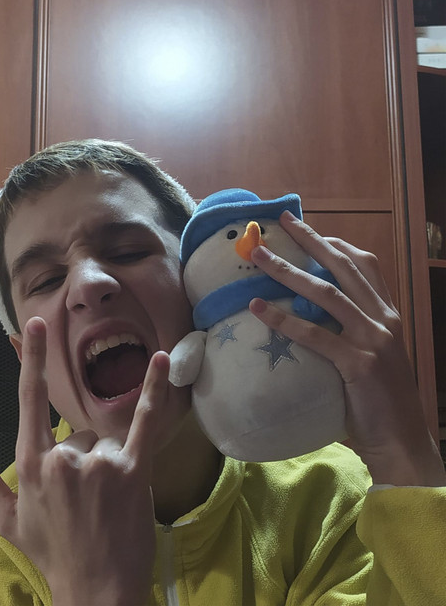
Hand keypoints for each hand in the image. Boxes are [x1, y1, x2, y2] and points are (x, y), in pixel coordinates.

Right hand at [0, 317, 169, 605]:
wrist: (95, 591)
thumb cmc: (51, 554)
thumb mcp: (9, 520)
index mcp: (30, 466)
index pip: (28, 402)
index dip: (31, 360)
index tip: (34, 326)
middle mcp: (62, 459)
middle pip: (78, 434)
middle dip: (83, 461)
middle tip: (87, 501)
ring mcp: (98, 463)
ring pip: (104, 442)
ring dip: (108, 465)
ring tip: (107, 503)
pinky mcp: (132, 470)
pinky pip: (145, 422)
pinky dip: (156, 390)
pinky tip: (163, 360)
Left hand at [249, 211, 445, 486]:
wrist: (403, 441)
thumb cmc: (379, 401)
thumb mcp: (368, 356)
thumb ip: (346, 333)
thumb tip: (305, 317)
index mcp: (386, 315)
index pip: (363, 266)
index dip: (335, 244)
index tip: (307, 230)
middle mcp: (382, 320)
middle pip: (343, 267)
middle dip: (311, 240)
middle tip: (284, 221)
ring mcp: (373, 340)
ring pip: (326, 294)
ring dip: (288, 271)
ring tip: (259, 257)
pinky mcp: (359, 365)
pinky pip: (316, 336)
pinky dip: (285, 319)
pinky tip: (258, 308)